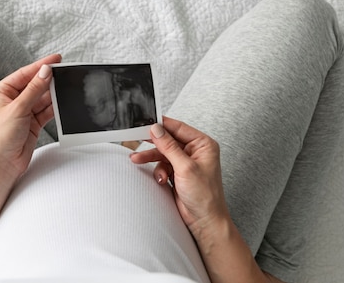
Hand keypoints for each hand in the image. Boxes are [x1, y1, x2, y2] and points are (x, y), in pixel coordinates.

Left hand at [0, 54, 61, 181]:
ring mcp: (23, 111)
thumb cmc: (0, 138)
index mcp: (2, 92)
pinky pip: (46, 110)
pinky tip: (61, 102)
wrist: (3, 164)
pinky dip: (54, 107)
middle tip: (64, 72)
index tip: (55, 59)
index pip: (25, 74)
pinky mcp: (32, 123)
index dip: (40, 66)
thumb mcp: (18, 109)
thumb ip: (34, 89)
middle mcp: (13, 100)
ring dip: (52, 94)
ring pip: (42, 97)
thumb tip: (45, 72)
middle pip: (35, 85)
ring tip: (65, 87)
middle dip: (48, 80)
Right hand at [129, 117, 229, 239]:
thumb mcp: (185, 167)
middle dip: (153, 143)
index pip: (179, 128)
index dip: (162, 125)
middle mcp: (195, 151)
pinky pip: (161, 165)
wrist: (204, 221)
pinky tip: (161, 179)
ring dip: (151, 158)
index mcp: (203, 145)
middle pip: (168, 140)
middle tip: (137, 138)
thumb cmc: (205, 196)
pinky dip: (158, 171)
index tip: (146, 123)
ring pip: (162, 153)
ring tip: (137, 159)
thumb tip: (157, 130)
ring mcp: (185, 162)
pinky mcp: (177, 172)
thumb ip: (169, 147)